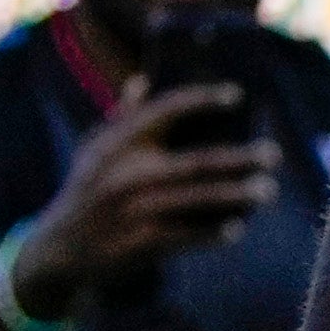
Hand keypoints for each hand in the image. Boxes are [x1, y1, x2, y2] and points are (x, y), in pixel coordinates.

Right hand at [12, 80, 277, 327]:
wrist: (56, 250)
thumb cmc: (86, 190)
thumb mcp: (92, 151)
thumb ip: (122, 119)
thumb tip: (144, 80)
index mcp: (117, 144)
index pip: (165, 111)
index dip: (201, 99)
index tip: (237, 95)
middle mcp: (125, 174)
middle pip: (196, 162)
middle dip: (239, 158)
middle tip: (273, 154)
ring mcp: (133, 211)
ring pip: (197, 200)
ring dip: (237, 195)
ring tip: (267, 191)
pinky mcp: (137, 244)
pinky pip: (184, 236)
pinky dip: (212, 232)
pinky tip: (238, 227)